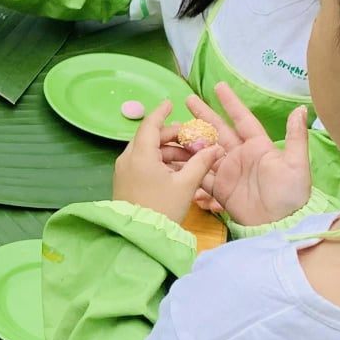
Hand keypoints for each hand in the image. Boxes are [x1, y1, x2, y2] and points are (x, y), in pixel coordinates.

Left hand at [111, 103, 222, 224]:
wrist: (138, 236)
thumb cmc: (162, 208)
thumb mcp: (186, 185)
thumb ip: (201, 163)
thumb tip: (216, 148)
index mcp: (140, 154)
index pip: (150, 124)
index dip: (162, 112)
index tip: (171, 103)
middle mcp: (128, 158)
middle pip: (151, 138)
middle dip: (173, 137)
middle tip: (193, 141)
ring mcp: (124, 170)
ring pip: (148, 151)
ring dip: (169, 152)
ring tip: (191, 160)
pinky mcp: (125, 181)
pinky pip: (143, 163)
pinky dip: (160, 162)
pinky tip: (178, 171)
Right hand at [184, 87, 311, 226]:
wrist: (279, 224)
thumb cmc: (290, 194)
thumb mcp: (297, 165)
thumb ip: (296, 137)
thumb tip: (301, 109)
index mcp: (258, 146)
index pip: (242, 119)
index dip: (230, 103)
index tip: (218, 87)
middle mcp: (240, 156)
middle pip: (218, 130)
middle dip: (203, 115)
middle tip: (187, 100)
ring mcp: (228, 172)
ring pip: (205, 150)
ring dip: (191, 139)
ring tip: (174, 128)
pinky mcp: (219, 188)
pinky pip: (200, 173)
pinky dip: (187, 166)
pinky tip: (172, 157)